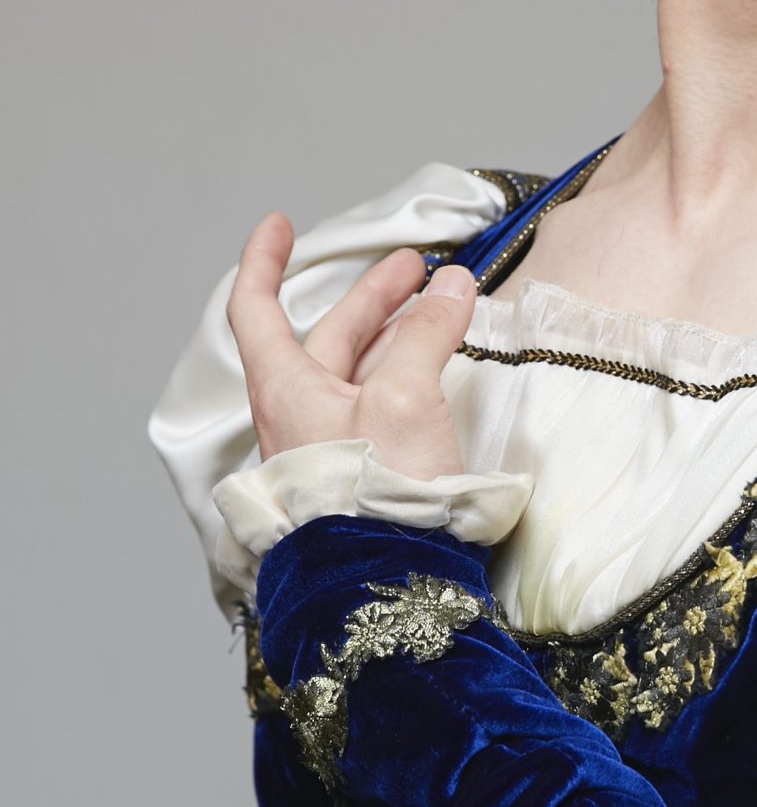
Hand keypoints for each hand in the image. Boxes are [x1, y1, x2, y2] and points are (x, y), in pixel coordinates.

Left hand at [226, 211, 476, 481]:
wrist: (381, 580)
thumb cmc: (374, 491)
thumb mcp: (405, 395)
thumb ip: (428, 333)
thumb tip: (451, 286)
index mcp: (286, 386)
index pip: (255, 308)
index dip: (264, 262)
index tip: (279, 226)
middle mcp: (297, 413)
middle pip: (329, 336)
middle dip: (373, 296)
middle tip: (415, 268)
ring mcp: (328, 444)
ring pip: (358, 370)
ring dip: (398, 333)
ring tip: (441, 310)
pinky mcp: (360, 472)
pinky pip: (377, 405)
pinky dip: (404, 373)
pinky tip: (435, 369)